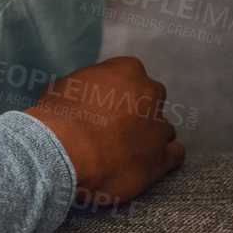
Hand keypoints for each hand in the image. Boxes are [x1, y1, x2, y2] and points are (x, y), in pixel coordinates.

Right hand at [21, 56, 185, 205]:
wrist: (60, 150)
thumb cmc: (56, 115)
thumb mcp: (62, 86)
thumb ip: (84, 85)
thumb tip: (83, 93)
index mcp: (126, 70)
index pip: (131, 75)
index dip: (117, 91)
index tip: (105, 104)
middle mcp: (149, 93)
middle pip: (153, 100)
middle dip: (139, 111)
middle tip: (115, 126)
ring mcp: (158, 126)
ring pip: (164, 129)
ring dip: (149, 137)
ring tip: (126, 150)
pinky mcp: (161, 157)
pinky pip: (175, 154)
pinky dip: (164, 158)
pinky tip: (146, 163)